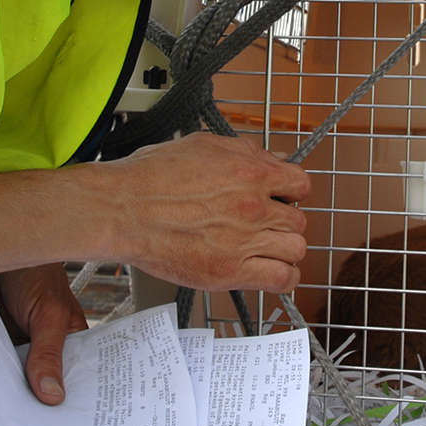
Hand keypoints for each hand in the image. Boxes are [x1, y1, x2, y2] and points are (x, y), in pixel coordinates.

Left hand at [0, 263, 87, 404]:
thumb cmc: (34, 269)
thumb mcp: (48, 313)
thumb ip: (48, 353)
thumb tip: (53, 396)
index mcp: (69, 342)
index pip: (75, 380)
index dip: (72, 407)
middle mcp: (44, 349)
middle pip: (42, 388)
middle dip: (36, 411)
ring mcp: (16, 348)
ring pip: (13, 383)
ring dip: (6, 399)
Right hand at [104, 132, 308, 292]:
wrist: (124, 209)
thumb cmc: (152, 176)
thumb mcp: (204, 146)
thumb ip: (247, 152)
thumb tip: (277, 160)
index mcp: (251, 172)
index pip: (301, 184)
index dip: (292, 191)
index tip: (281, 197)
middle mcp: (254, 207)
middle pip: (298, 220)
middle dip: (284, 221)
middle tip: (265, 224)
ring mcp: (244, 241)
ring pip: (296, 249)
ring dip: (284, 248)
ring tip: (267, 248)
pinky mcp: (230, 271)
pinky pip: (281, 279)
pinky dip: (284, 277)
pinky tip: (272, 271)